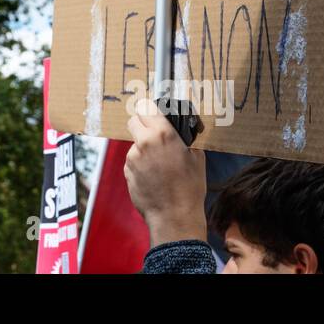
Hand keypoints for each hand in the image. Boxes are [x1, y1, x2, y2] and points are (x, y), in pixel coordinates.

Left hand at [124, 110, 207, 245]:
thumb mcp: (197, 158)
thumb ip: (184, 140)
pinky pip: (132, 161)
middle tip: (153, 135)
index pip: (146, 107)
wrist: (175, 216)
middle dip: (142, 124)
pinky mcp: (127, 171)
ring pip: (134, 143)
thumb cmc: (190, 188)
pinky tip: (152, 177)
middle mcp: (144, 142)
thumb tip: (180, 132)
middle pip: (133, 120)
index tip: (153, 114)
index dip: (150, 110)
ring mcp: (133, 157)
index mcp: (163, 134)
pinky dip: (140, 164)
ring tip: (159, 165)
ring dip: (142, 148)